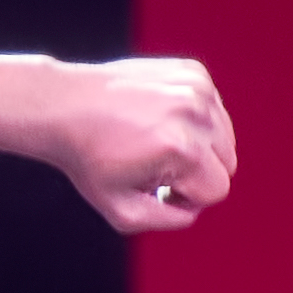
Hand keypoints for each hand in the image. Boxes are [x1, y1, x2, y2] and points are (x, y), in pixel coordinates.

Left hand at [40, 58, 235, 233]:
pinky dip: (195, 120)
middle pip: (228, 163)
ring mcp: (196, 86)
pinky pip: (214, 109)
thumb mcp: (124, 212)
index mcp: (182, 149)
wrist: (64, 107)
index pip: (218, 190)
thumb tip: (195, 208)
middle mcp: (195, 113)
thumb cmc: (90, 161)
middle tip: (158, 167)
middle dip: (199, 173)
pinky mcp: (192, 71)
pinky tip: (162, 120)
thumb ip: (170, 221)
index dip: (189, 198)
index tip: (157, 188)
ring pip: (225, 136)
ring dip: (200, 147)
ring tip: (160, 144)